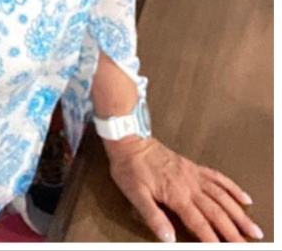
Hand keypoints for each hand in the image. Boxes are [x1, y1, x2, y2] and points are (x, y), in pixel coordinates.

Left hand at [105, 136, 261, 241]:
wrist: (130, 142)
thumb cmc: (129, 169)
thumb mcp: (135, 195)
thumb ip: (153, 216)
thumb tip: (168, 238)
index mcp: (176, 195)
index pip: (199, 222)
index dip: (211, 238)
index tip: (222, 249)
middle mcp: (190, 186)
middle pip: (217, 212)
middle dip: (233, 230)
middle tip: (247, 244)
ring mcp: (195, 176)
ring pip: (224, 196)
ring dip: (239, 214)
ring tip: (252, 228)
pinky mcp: (194, 168)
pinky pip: (219, 178)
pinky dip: (234, 188)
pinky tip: (245, 198)